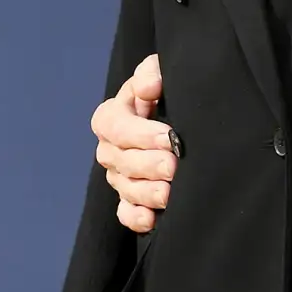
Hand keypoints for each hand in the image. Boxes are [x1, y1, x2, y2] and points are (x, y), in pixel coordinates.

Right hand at [92, 55, 173, 233]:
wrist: (181, 118)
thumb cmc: (167, 92)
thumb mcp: (160, 73)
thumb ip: (152, 72)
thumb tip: (148, 86)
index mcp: (112, 117)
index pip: (114, 126)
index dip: (139, 133)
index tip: (168, 135)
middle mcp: (111, 148)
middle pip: (121, 160)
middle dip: (148, 165)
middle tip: (174, 166)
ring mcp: (119, 176)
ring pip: (125, 188)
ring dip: (147, 193)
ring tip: (170, 194)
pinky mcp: (131, 198)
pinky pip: (126, 213)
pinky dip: (137, 218)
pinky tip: (153, 219)